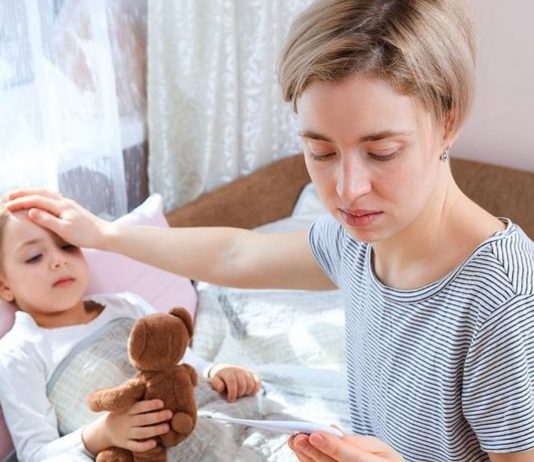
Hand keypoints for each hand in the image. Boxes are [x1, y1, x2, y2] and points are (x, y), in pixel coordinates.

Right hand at [4, 188, 111, 248]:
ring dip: (32, 193)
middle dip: (23, 193)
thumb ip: (47, 220)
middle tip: (8, 196)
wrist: (106, 235)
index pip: (36, 200)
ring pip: (47, 193)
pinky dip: (43, 196)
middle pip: (40, 192)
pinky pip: (54, 197)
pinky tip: (43, 200)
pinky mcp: (73, 209)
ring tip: (21, 195)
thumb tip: (31, 211)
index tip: (6, 206)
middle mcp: (65, 202)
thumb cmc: (87, 235)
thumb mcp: (65, 230)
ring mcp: (70, 204)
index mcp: (61, 206)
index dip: (20, 202)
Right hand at [83, 399, 172, 453]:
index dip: (150, 405)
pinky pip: (135, 446)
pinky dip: (144, 446)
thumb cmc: (124, 413)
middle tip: (170, 413)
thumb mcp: (127, 403)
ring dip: (154, 431)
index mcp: (128, 409)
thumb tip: (152, 378)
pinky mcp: (126, 444)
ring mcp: (126, 434)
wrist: (106, 430)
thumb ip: (138, 395)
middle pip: (142, 419)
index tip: (161, 402)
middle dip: (156, 417)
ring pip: (140, 433)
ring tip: (167, 427)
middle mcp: (127, 421)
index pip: (140, 406)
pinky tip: (154, 444)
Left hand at [207, 364, 260, 401]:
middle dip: (239, 394)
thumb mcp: (214, 380)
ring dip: (246, 392)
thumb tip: (221, 387)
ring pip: (251, 383)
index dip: (232, 392)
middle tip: (235, 398)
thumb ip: (216, 384)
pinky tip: (250, 393)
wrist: (224, 370)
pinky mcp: (252, 374)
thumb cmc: (219, 379)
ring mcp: (246, 371)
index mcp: (227, 371)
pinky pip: (258, 381)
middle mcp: (237, 370)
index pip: (232, 381)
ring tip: (241, 395)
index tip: (230, 400)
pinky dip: (255, 389)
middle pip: (242, 383)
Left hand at [288, 432, 404, 461]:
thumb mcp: (380, 448)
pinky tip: (301, 453)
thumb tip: (333, 429)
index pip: (353, 457)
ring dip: (307, 457)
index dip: (332, 446)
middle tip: (298, 438)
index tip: (314, 435)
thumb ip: (358, 441)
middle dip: (313, 451)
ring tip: (295, 441)